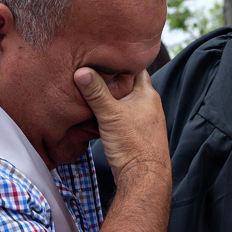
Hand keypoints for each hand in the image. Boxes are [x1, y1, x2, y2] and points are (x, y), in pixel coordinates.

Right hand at [74, 68, 170, 184]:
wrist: (143, 178)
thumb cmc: (133, 145)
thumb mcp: (110, 114)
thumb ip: (95, 92)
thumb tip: (81, 71)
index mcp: (147, 94)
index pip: (135, 67)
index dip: (120, 60)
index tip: (104, 54)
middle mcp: (149, 105)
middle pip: (128, 84)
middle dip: (112, 79)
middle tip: (92, 72)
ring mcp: (144, 120)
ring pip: (124, 102)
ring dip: (110, 98)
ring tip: (91, 92)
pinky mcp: (137, 134)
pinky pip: (122, 117)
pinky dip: (111, 114)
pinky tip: (98, 115)